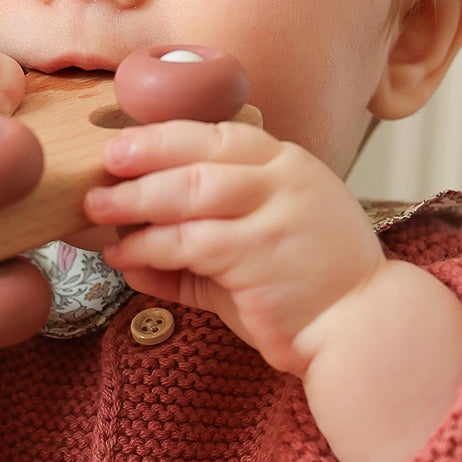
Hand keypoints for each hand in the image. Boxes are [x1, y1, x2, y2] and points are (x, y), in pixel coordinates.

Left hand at [84, 119, 384, 377]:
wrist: (361, 328)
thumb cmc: (308, 291)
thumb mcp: (255, 252)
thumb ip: (198, 249)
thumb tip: (130, 253)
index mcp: (289, 165)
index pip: (220, 133)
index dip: (165, 135)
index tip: (122, 143)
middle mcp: (284, 180)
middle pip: (198, 156)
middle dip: (141, 161)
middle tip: (100, 172)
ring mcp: (275, 214)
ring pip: (189, 193)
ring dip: (136, 201)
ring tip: (99, 211)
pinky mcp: (260, 254)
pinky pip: (190, 242)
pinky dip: (150, 247)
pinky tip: (125, 255)